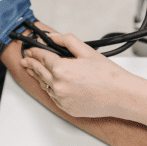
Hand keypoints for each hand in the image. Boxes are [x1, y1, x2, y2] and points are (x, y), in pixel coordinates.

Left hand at [20, 33, 135, 118]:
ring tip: (33, 71)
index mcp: (61, 69)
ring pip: (44, 85)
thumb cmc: (108, 75)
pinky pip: (53, 97)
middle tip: (25, 60)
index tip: (31, 49)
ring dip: (38, 77)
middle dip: (31, 64)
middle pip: (39, 72)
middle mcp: (58, 85)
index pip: (42, 57)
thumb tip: (53, 37)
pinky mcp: (66, 108)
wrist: (121, 96)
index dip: (34, 51)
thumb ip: (67, 41)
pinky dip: (50, 89)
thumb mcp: (87, 51)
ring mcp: (61, 99)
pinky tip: (50, 84)